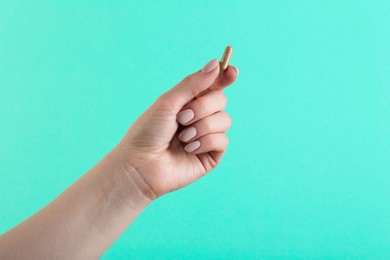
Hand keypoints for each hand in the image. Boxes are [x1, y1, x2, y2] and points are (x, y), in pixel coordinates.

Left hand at [117, 58, 237, 198]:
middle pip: (221, 100)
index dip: (224, 76)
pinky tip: (188, 149)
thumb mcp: (168, 102)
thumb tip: (215, 63)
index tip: (232, 72)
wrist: (141, 165)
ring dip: (201, 127)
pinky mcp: (211, 154)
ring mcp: (207, 135)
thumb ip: (193, 84)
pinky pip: (222, 140)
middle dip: (202, 108)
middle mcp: (200, 116)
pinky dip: (205, 142)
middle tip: (181, 118)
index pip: (213, 84)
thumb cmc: (148, 132)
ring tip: (182, 138)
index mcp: (189, 101)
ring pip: (224, 120)